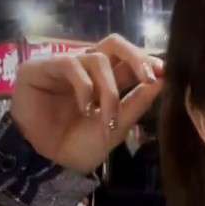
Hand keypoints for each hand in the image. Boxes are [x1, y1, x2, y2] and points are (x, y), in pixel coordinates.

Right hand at [10, 34, 164, 175]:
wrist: (51, 161)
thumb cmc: (83, 144)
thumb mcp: (117, 126)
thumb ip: (137, 103)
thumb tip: (162, 81)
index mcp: (108, 80)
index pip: (130, 60)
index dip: (147, 62)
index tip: (164, 74)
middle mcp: (88, 68)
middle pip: (115, 44)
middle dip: (136, 57)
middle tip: (149, 77)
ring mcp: (65, 66)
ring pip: (98, 58)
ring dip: (109, 89)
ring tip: (107, 116)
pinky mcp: (41, 67)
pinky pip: (71, 64)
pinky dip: (85, 87)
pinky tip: (85, 108)